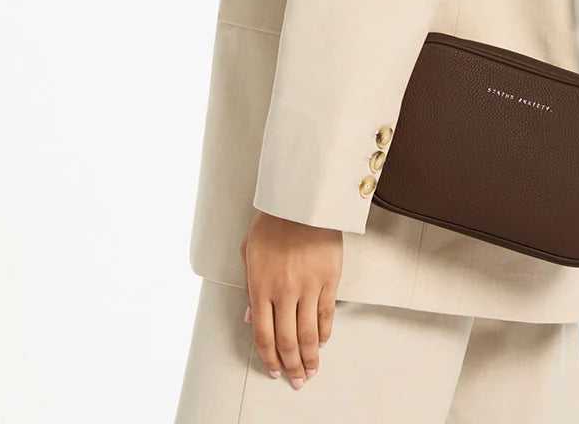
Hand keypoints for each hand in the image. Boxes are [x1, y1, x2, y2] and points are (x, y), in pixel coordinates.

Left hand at [239, 209, 343, 388]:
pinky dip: (325, 332)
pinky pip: (327, 314)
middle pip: (287, 340)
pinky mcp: (329, 278)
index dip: (269, 358)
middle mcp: (284, 291)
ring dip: (310, 356)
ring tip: (312, 370)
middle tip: (297, 379)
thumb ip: (249, 287)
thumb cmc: (273, 221)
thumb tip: (251, 317)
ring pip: (309, 333)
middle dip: (292, 365)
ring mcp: (308, 286)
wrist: (301, 199)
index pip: (263, 335)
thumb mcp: (249, 252)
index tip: (274, 370)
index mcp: (260, 286)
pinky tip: (323, 341)